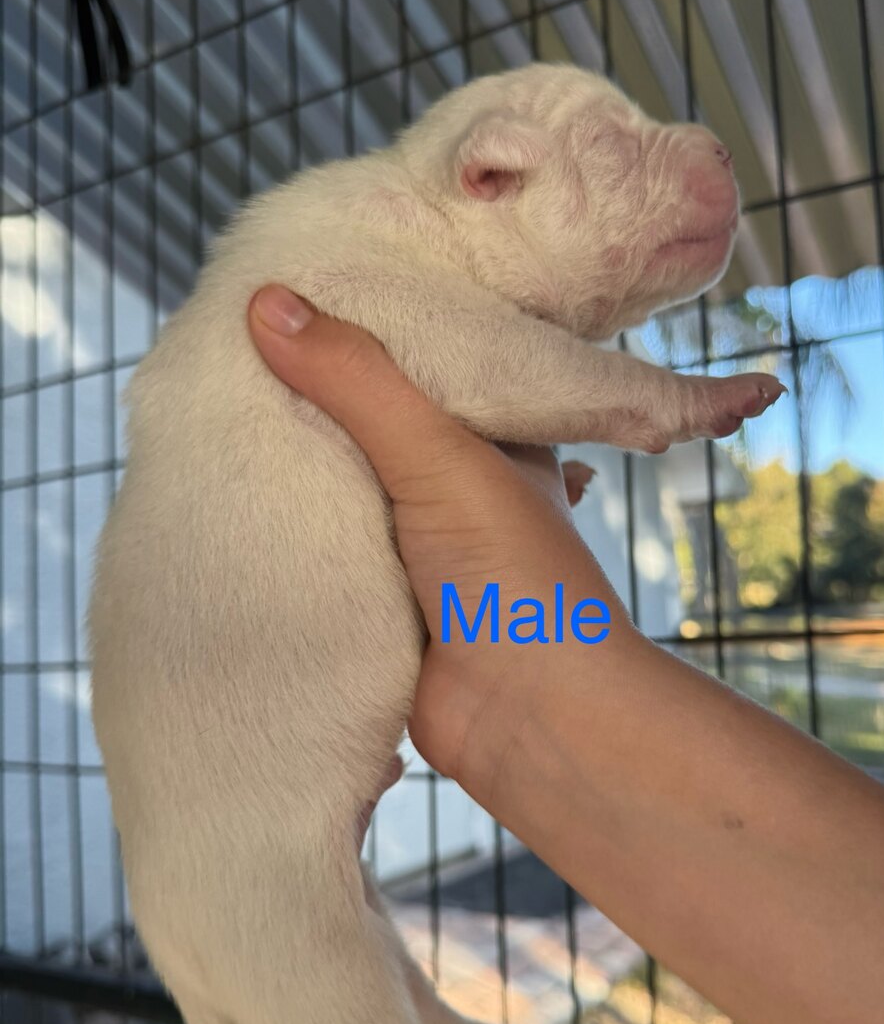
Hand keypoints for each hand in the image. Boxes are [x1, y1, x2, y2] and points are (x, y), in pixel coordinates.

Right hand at [246, 284, 643, 792]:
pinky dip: (289, 545)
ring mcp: (418, 554)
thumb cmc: (516, 580)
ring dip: (296, 482)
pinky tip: (235, 513)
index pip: (421, 368)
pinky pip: (323, 562)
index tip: (289, 303)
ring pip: (342, 500)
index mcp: (492, 441)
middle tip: (227, 366)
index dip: (361, 337)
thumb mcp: (440, 456)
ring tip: (213, 427)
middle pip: (370, 434)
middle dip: (313, 410)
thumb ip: (359, 382)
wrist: (531, 720)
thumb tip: (267, 302)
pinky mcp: (383, 608)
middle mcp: (455, 492)